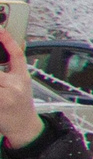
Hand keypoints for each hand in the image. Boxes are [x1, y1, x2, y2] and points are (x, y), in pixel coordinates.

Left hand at [0, 27, 42, 149]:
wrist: (24, 128)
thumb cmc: (21, 104)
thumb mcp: (23, 82)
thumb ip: (15, 63)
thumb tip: (14, 41)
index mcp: (22, 79)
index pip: (17, 55)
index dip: (7, 40)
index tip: (0, 29)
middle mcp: (15, 88)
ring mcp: (4, 99)